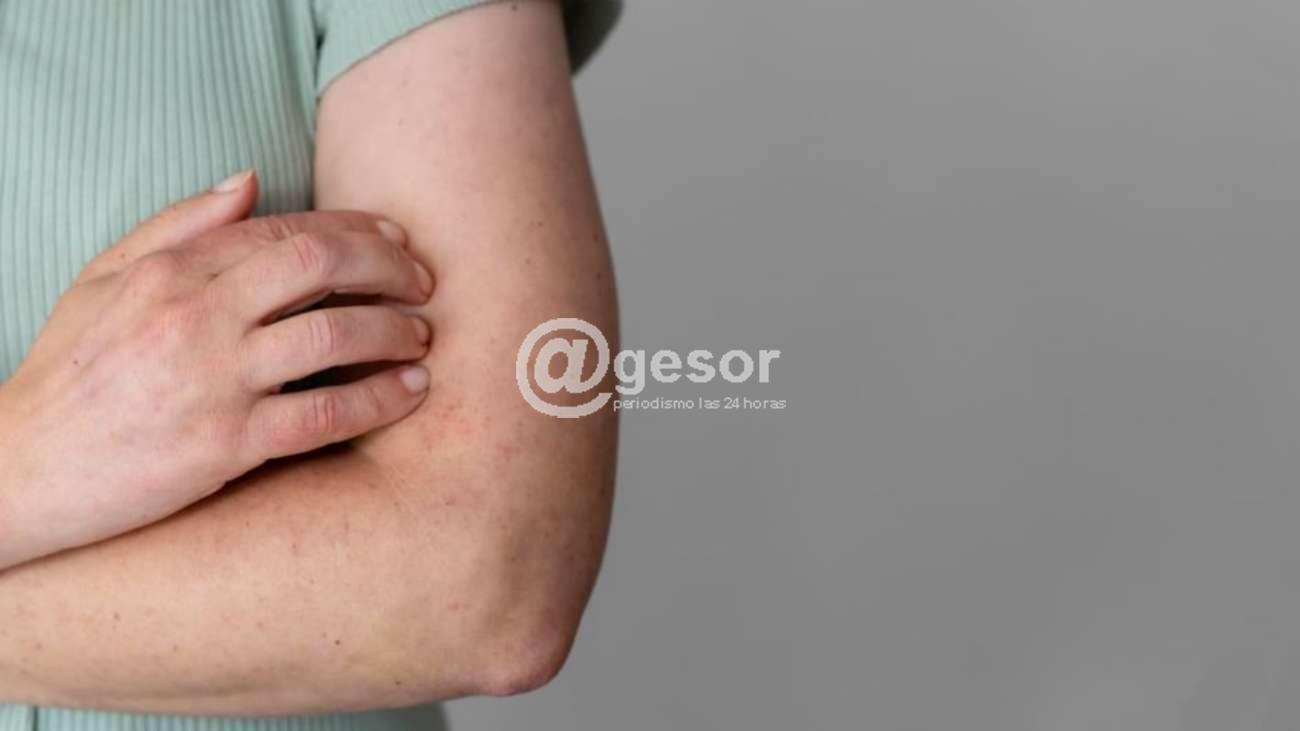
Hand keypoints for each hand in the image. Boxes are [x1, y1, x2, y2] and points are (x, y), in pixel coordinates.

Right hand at [0, 171, 434, 568]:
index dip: (356, 232)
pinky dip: (379, 399)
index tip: (396, 242)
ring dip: (394, 332)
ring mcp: (215, 381)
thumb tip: (250, 180)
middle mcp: (197, 316)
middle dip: (389, 269)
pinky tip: (411, 391)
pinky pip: (325, 416)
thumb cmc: (69, 372)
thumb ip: (178, 226)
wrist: (21, 470)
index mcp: (172, 271)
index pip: (287, 230)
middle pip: (321, 267)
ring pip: (334, 337)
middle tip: (425, 285)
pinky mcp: (228, 445)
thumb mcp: (104, 280)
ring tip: (423, 337)